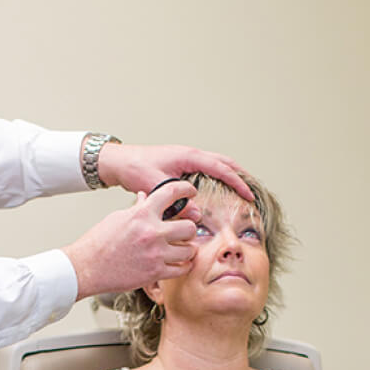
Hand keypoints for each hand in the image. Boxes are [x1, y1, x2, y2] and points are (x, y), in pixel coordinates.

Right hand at [62, 184, 198, 300]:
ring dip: (187, 250)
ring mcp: (155, 254)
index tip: (190, 192)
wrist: (87, 267)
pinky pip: (182, 269)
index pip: (170, 193)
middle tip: (184, 231)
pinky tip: (177, 263)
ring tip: (180, 249)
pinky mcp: (155, 273)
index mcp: (141, 214)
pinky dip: (182, 266)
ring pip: (190, 250)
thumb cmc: (98, 243)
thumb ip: (136, 208)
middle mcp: (151, 232)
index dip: (185, 189)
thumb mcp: (116, 218)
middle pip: (189, 227)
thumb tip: (145, 198)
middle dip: (188, 229)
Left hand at [94, 142, 252, 200]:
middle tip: (252, 190)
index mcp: (188, 156)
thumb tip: (196, 215)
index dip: (237, 182)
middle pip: (223, 162)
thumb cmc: (133, 168)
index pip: (221, 168)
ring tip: (240, 189)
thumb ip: (176, 201)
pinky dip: (216, 175)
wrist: (117, 161)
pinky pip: (205, 168)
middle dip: (239, 175)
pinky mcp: (179, 164)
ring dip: (228, 174)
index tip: (249, 195)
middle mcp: (189, 154)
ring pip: (215, 164)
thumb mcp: (156, 185)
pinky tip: (216, 189)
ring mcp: (184, 158)